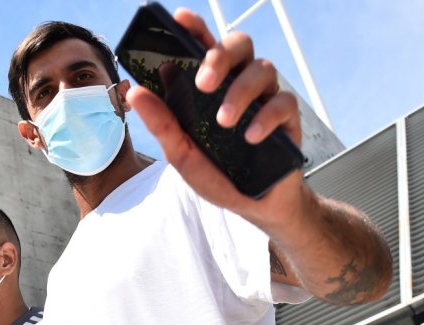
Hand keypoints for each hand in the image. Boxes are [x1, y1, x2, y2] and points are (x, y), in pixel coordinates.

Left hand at [125, 7, 310, 232]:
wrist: (254, 205)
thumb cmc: (218, 174)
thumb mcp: (182, 153)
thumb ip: (162, 124)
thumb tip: (135, 92)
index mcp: (214, 85)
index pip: (204, 45)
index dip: (195, 28)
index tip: (180, 19)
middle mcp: (241, 83)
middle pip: (239, 44)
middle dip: (220, 55)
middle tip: (203, 83)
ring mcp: (266, 98)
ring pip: (262, 69)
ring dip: (240, 92)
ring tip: (224, 122)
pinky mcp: (288, 118)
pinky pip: (284, 101)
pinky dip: (266, 117)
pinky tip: (250, 137)